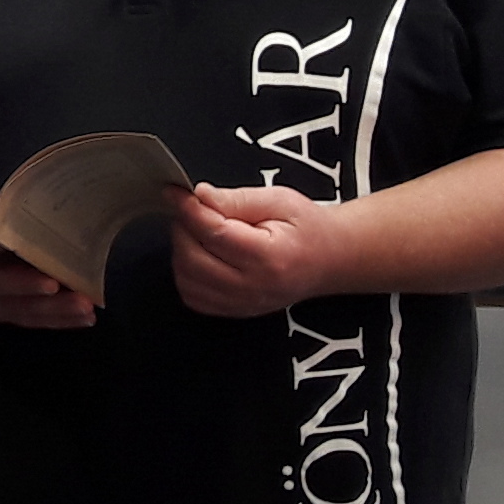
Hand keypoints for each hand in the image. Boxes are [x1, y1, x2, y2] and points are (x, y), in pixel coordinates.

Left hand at [167, 182, 352, 316]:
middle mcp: (254, 287)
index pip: (214, 233)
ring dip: (182, 251)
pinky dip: (187, 274)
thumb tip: (200, 196)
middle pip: (193, 259)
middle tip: (191, 209)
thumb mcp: (279, 200)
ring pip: (188, 281)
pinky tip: (201, 254)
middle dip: (183, 229)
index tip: (175, 192)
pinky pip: (194, 297)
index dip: (188, 209)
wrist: (329, 259)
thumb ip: (236, 199)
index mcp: (269, 257)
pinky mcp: (234, 311)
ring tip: (199, 231)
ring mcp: (243, 304)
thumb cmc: (307, 228)